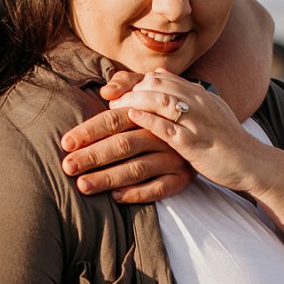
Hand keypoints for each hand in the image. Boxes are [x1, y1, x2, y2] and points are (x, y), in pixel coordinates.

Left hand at [60, 70, 191, 203]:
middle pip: (123, 143)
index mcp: (149, 110)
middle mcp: (161, 132)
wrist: (218, 137)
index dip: (90, 131)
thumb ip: (128, 86)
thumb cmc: (171, 117)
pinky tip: (116, 198)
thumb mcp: (154, 95)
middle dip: (92, 156)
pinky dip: (137, 193)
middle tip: (68, 167)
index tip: (66, 143)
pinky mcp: (184, 176)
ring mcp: (173, 156)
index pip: (115, 119)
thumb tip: (106, 92)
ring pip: (138, 167)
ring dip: (108, 177)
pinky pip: (159, 188)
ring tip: (83, 186)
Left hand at [109, 69, 267, 193]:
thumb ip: (188, 100)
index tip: (117, 91)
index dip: (137, 82)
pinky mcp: (193, 142)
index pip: (161, 78)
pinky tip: (132, 116)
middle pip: (156, 85)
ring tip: (112, 108)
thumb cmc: (226, 142)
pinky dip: (148, 119)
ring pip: (159, 101)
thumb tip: (164, 84)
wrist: (250, 162)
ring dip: (132, 102)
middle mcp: (197, 102)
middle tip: (109, 100)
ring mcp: (196, 121)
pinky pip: (167, 126)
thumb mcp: (209, 113)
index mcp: (198, 95)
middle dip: (129, 90)